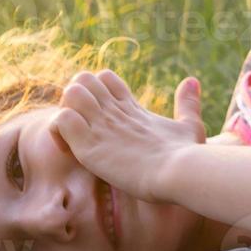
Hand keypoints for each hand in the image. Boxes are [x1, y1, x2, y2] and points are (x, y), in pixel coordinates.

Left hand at [50, 70, 204, 202]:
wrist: (180, 172)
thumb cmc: (187, 154)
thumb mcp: (190, 125)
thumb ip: (188, 103)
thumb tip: (192, 80)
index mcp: (131, 106)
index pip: (103, 77)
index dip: (96, 92)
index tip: (97, 119)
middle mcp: (114, 110)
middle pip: (82, 80)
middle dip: (76, 100)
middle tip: (81, 127)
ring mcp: (101, 126)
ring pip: (70, 94)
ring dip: (66, 112)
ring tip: (73, 138)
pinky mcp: (90, 146)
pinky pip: (61, 120)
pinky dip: (58, 133)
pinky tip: (69, 150)